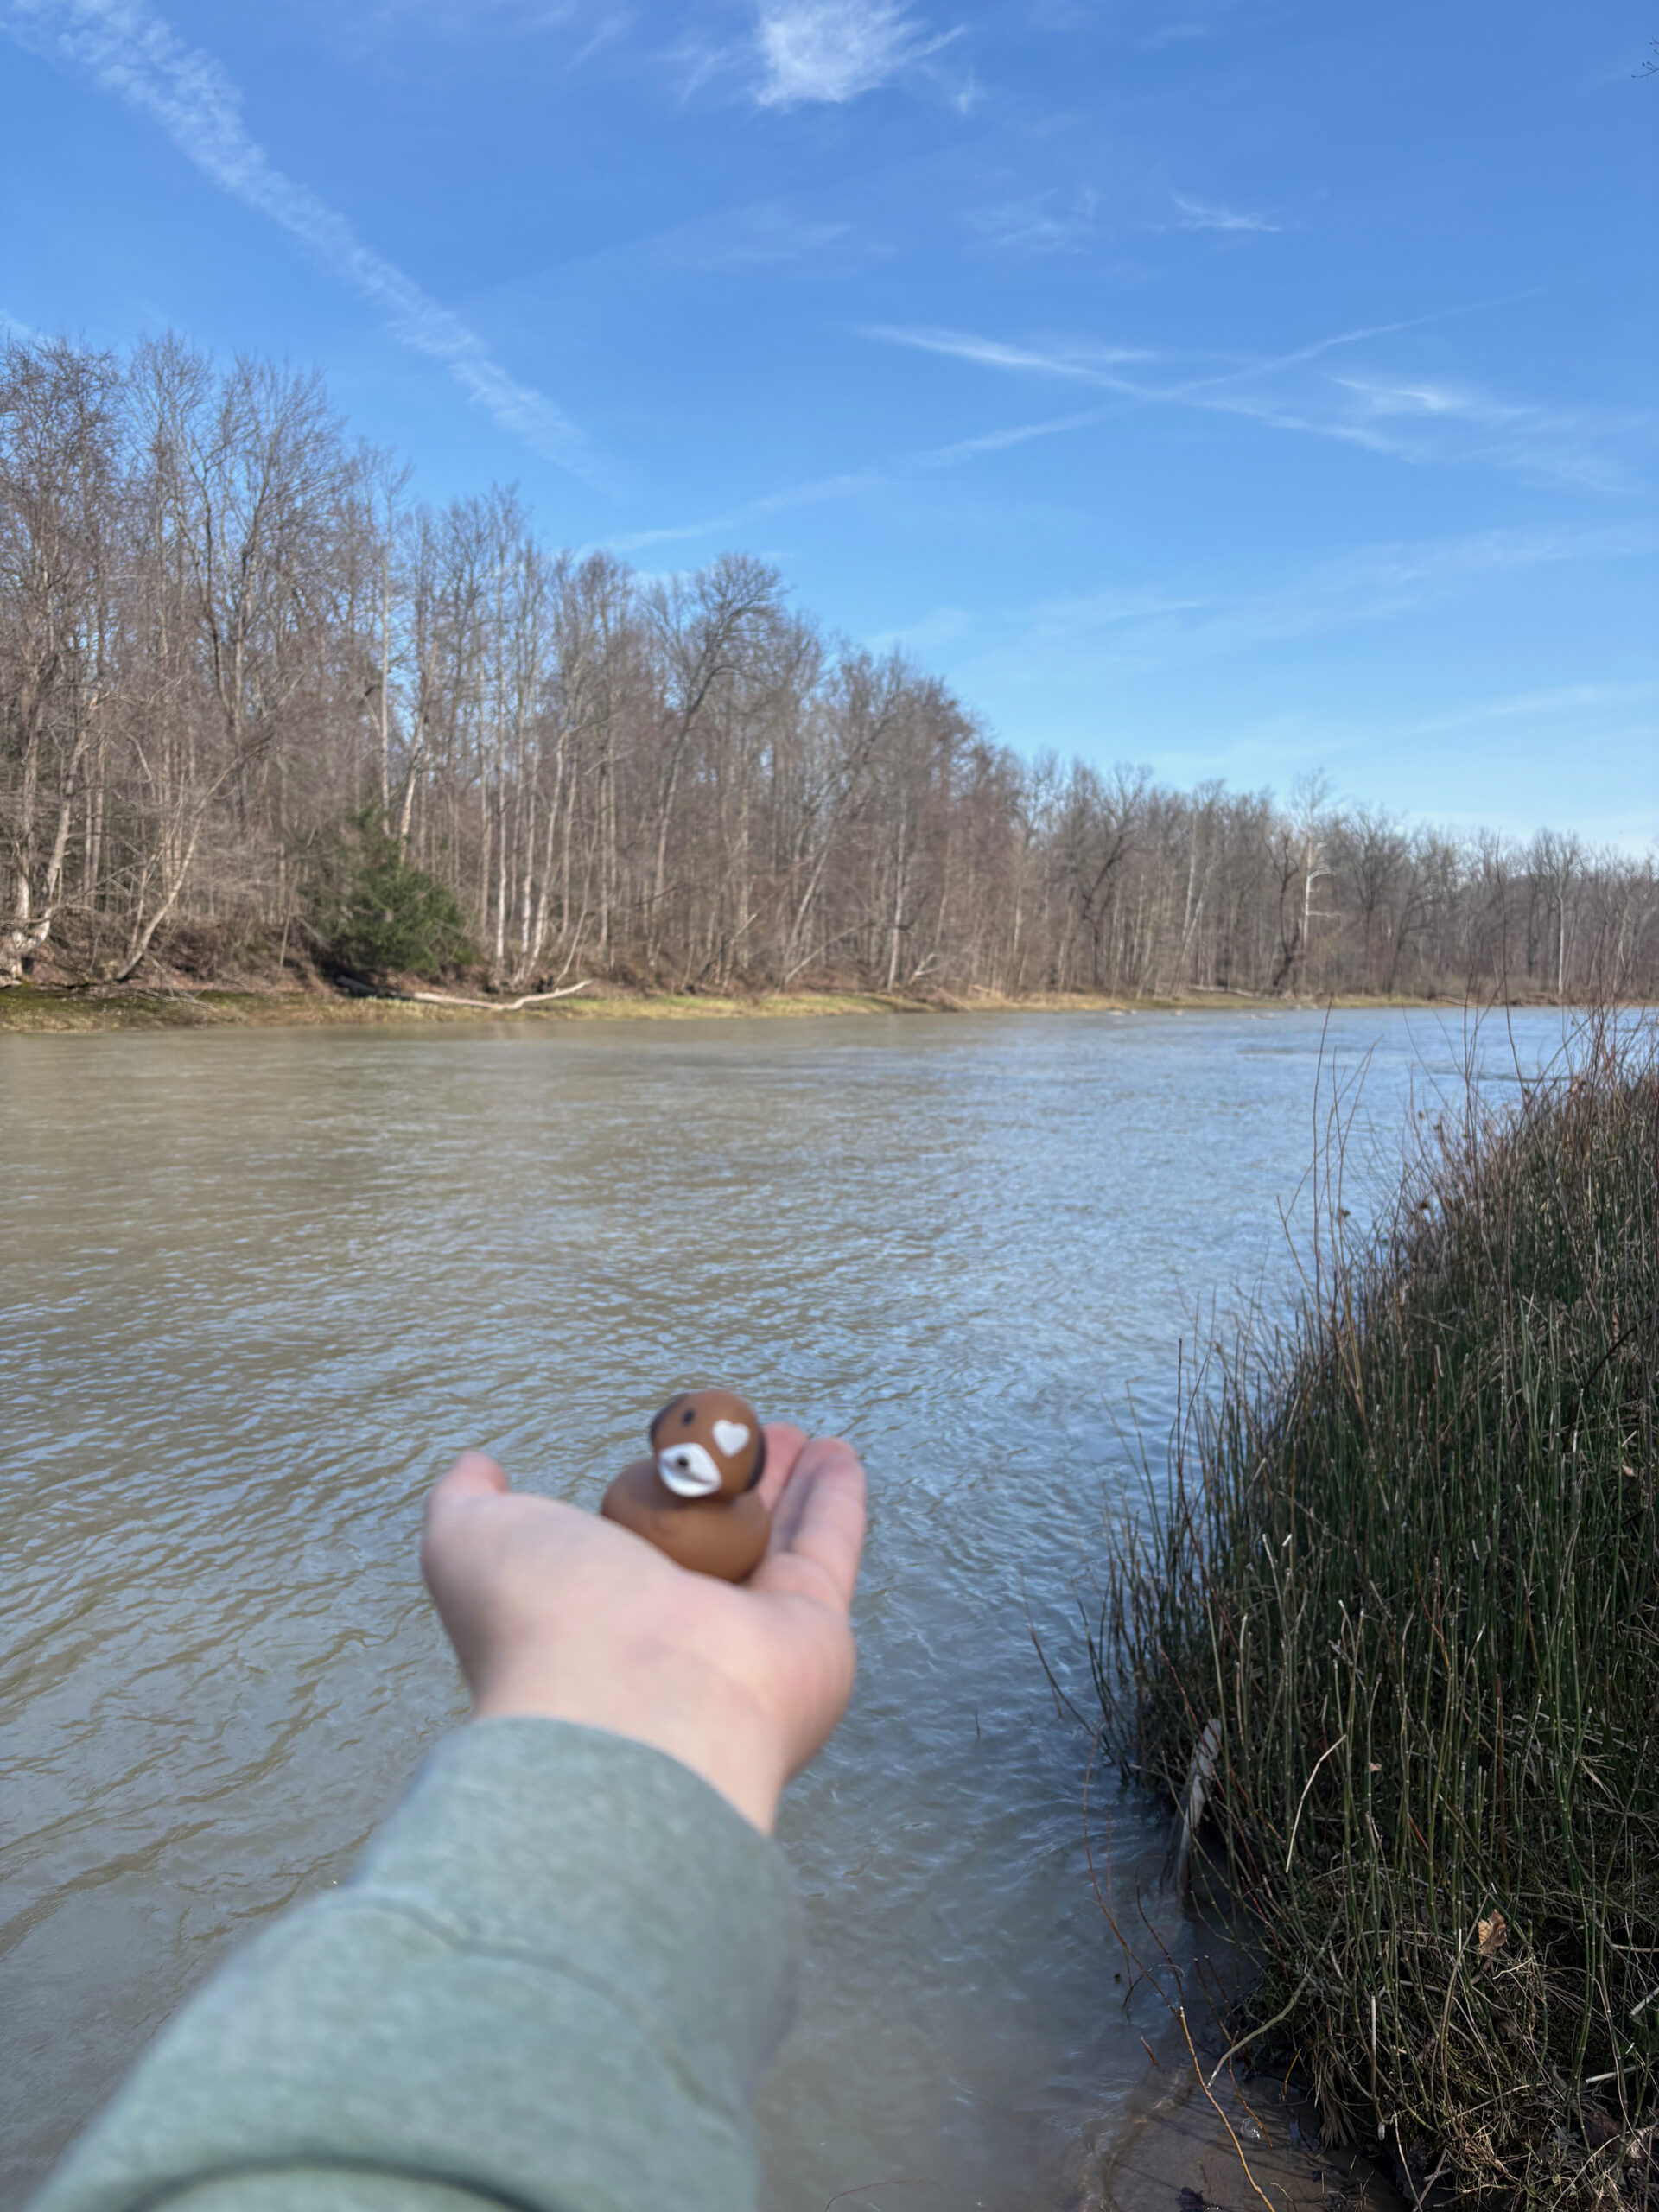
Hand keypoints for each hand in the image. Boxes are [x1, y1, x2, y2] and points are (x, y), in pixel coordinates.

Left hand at [421, 1425, 865, 1833]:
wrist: (628, 1705)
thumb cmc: (542, 1626)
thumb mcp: (470, 1540)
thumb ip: (467, 1501)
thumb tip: (476, 1468)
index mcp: (596, 1608)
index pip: (630, 1542)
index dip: (649, 1491)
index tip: (664, 1449)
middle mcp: (672, 1625)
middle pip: (710, 1536)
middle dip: (728, 1481)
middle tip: (744, 1433)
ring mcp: (745, 1630)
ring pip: (773, 1539)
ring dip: (789, 1483)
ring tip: (797, 1431)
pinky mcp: (810, 1628)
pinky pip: (828, 1549)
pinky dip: (838, 1500)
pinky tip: (841, 1453)